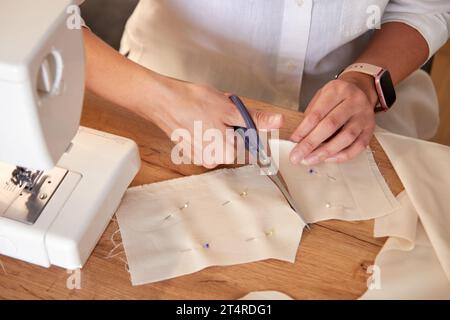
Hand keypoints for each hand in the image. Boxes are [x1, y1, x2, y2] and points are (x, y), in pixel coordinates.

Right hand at [144, 76, 283, 167]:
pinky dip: (206, 129)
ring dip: (218, 126)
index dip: (243, 124)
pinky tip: (197, 117)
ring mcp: (200, 157)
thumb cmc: (192, 103)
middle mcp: (213, 160)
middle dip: (231, 125)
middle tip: (219, 110)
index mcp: (227, 153)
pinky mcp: (190, 151)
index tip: (232, 114)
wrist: (161, 100)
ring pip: (220, 140)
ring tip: (206, 113)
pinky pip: (207, 140)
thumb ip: (256, 119)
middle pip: (234, 142)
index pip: (249, 142)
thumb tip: (278, 121)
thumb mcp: (230, 108)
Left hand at [289, 72, 378, 164]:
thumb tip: (298, 139)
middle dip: (311, 143)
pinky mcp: (370, 129)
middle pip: (331, 125)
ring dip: (325, 152)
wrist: (361, 90)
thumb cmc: (336, 96)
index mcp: (337, 91)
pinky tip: (328, 159)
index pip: (317, 113)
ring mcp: (364, 116)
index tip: (293, 141)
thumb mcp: (321, 97)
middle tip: (297, 156)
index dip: (303, 129)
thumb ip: (311, 115)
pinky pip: (358, 146)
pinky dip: (342, 155)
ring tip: (310, 159)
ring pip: (346, 137)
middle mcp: (354, 102)